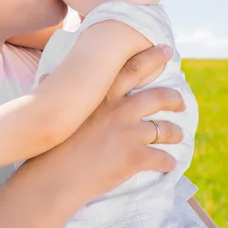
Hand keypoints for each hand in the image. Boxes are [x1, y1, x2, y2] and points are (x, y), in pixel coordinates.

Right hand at [24, 45, 183, 204]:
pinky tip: (168, 165)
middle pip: (159, 97)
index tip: (166, 50)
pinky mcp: (135, 157)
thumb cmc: (50, 144)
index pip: (133, 68)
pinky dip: (168, 162)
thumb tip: (47, 75)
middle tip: (180, 102)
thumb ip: (55, 90)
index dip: (153, 57)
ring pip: (166, 129)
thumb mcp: (55, 110)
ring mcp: (130, 133)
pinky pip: (162, 158)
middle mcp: (120, 109)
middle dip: (174, 99)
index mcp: (102, 94)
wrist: (53, 176)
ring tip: (177, 135)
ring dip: (175, 133)